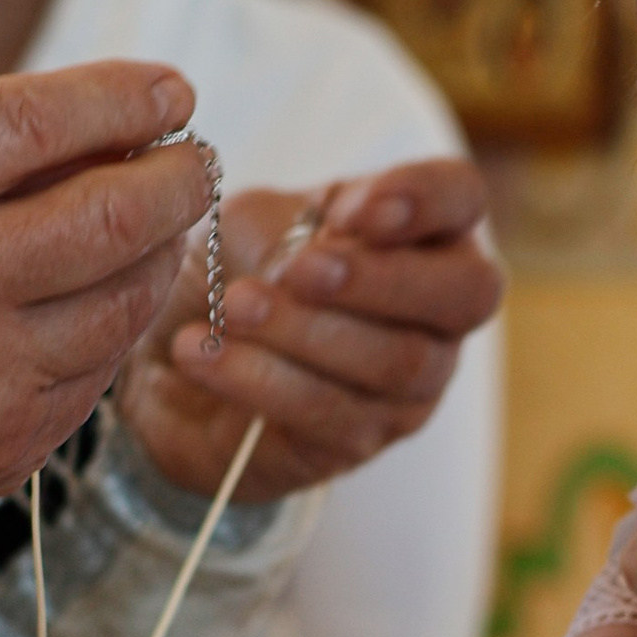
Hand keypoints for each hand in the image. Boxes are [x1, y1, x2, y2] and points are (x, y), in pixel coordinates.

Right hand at [0, 61, 212, 580]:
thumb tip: (86, 135)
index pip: (35, 124)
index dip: (121, 98)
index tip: (171, 90)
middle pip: (108, 215)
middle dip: (176, 177)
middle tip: (196, 157)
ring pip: (122, 302)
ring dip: (163, 252)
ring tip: (164, 222)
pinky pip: (94, 373)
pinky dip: (117, 325)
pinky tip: (115, 295)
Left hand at [116, 159, 502, 502]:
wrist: (170, 357)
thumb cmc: (231, 270)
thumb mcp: (252, 225)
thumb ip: (295, 230)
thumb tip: (320, 260)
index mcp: (421, 231)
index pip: (462, 196)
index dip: (424, 199)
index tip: (349, 212)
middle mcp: (439, 311)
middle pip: (466, 293)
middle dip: (380, 279)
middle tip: (299, 271)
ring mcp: (414, 384)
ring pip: (397, 360)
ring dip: (307, 331)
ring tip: (234, 308)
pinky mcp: (362, 440)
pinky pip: (330, 412)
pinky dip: (262, 379)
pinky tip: (205, 353)